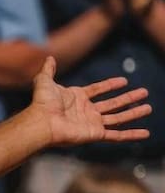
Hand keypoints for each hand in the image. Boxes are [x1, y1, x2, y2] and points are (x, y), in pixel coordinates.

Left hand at [30, 57, 150, 145]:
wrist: (42, 121)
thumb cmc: (42, 103)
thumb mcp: (44, 81)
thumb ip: (48, 70)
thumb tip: (49, 57)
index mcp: (77, 98)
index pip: (98, 90)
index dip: (110, 85)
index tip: (124, 81)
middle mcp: (86, 111)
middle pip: (113, 104)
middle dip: (129, 98)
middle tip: (144, 92)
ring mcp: (92, 123)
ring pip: (119, 118)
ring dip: (134, 113)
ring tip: (149, 107)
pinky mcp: (96, 134)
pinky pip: (117, 135)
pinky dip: (131, 135)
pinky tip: (145, 133)